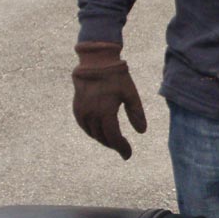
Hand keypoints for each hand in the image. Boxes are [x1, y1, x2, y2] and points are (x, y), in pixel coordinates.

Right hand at [72, 42, 146, 159]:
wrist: (96, 62)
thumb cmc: (116, 77)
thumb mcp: (131, 94)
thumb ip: (136, 114)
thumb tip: (142, 132)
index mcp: (105, 112)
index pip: (114, 137)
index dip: (121, 148)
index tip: (128, 155)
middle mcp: (91, 115)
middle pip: (103, 137)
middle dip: (114, 145)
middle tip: (123, 148)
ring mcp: (82, 112)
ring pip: (92, 134)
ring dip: (103, 139)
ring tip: (114, 141)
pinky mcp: (77, 108)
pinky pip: (84, 126)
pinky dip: (93, 132)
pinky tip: (100, 132)